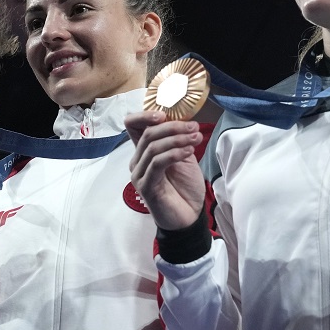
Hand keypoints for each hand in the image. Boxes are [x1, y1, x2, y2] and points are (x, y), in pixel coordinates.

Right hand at [124, 111, 205, 230]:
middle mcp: (138, 161)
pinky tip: (189, 152)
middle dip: (173, 126)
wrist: (189, 216)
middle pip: (147, 133)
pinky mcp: (146, 186)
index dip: (145, 115)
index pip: (133, 125)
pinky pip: (157, 163)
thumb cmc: (185, 187)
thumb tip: (185, 120)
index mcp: (144, 151)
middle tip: (193, 127)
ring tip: (196, 139)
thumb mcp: (185, 157)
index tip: (166, 114)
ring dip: (177, 139)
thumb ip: (179, 140)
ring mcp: (140, 174)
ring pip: (152, 146)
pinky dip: (174, 153)